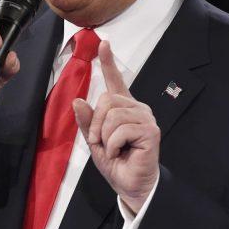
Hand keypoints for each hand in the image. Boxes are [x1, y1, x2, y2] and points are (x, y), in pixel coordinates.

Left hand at [72, 41, 159, 212]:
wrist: (130, 185)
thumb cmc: (116, 163)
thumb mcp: (94, 141)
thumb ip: (87, 122)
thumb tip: (78, 101)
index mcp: (123, 108)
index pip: (115, 81)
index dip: (108, 62)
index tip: (103, 44)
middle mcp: (136, 108)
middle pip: (106, 99)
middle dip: (96, 124)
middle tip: (101, 142)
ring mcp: (145, 117)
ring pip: (112, 114)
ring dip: (104, 137)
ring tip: (113, 149)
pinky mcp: (150, 130)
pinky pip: (120, 129)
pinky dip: (113, 144)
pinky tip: (121, 152)